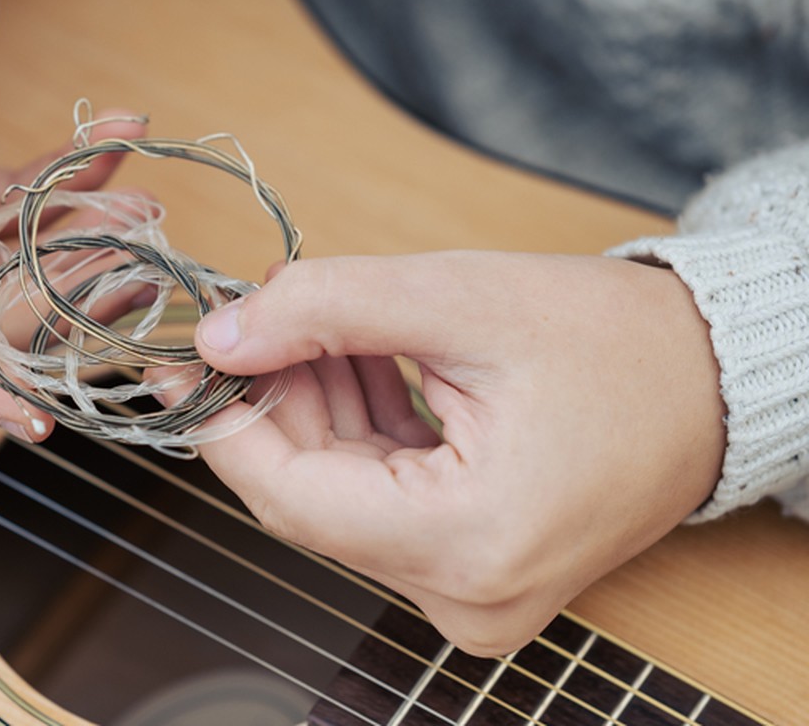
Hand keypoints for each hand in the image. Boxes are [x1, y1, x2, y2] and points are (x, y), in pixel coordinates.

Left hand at [171, 252, 724, 654]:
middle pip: (309, 494)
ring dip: (314, 404)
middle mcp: (464, 595)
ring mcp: (468, 593)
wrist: (715, 381)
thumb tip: (218, 335)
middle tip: (251, 311)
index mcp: (466, 544)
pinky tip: (353, 355)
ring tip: (316, 318)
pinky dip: (356, 426)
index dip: (221, 422)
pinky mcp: (470, 569)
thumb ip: (324, 312)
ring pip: (338, 493)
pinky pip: (378, 498)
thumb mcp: (456, 299)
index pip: (288, 495)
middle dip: (272, 398)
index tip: (179, 359)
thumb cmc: (615, 344)